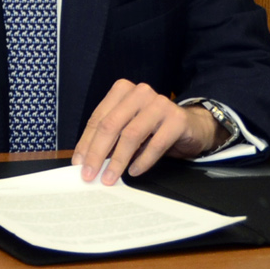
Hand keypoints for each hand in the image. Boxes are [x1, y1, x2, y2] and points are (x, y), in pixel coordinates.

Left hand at [71, 80, 215, 184]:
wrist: (191, 126)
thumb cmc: (153, 127)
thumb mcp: (128, 127)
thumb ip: (109, 138)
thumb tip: (86, 161)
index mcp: (123, 90)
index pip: (99, 118)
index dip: (87, 142)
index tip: (79, 163)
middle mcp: (140, 93)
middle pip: (111, 125)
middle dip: (97, 152)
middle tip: (89, 174)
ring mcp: (160, 104)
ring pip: (131, 134)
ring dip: (118, 160)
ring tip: (110, 178)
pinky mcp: (176, 119)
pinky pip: (155, 144)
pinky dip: (142, 161)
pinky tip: (134, 171)